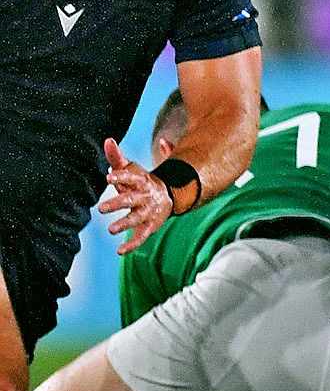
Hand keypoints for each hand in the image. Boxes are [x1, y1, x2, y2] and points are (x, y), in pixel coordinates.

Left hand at [98, 137, 173, 251]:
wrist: (168, 196)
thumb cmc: (142, 182)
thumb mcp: (132, 169)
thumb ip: (118, 157)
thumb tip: (107, 140)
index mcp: (142, 181)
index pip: (131, 178)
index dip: (121, 177)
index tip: (109, 178)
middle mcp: (145, 197)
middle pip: (131, 200)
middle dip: (117, 204)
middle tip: (100, 208)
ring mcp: (148, 212)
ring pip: (137, 219)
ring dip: (124, 224)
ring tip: (110, 229)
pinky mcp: (150, 226)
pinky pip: (141, 237)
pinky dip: (132, 245)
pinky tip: (119, 251)